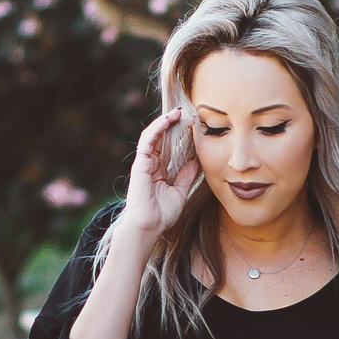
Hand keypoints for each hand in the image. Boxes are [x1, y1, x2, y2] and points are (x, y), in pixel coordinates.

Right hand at [120, 106, 201, 241]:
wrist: (149, 226)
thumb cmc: (162, 214)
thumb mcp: (180, 191)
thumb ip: (187, 175)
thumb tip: (198, 161)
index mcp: (160, 171)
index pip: (171, 148)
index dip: (181, 137)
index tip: (195, 128)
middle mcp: (152, 165)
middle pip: (163, 139)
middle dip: (176, 125)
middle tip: (190, 115)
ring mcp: (145, 163)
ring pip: (154, 135)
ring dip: (166, 122)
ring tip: (180, 112)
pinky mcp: (140, 163)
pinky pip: (147, 140)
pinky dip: (157, 128)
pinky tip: (167, 119)